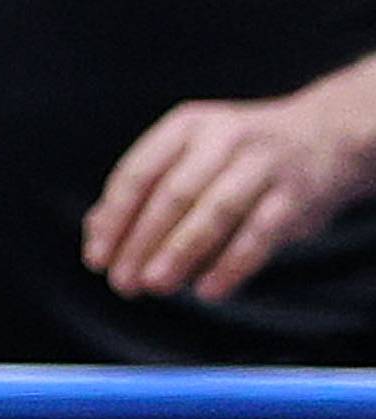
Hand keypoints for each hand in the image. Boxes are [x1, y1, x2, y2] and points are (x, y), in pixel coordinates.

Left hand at [82, 91, 375, 305]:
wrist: (324, 138)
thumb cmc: (238, 159)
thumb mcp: (189, 157)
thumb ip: (142, 192)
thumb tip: (95, 234)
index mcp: (187, 127)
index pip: (139, 173)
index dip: (114, 220)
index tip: (97, 259)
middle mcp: (224, 137)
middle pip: (174, 194)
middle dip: (142, 242)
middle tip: (123, 284)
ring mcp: (262, 164)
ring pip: (215, 210)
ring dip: (180, 252)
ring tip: (156, 286)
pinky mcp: (293, 195)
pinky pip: (259, 234)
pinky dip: (231, 265)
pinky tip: (208, 291)